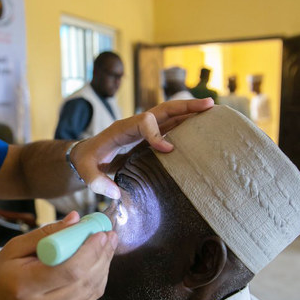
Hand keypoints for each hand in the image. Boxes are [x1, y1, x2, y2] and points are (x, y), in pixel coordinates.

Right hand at [0, 212, 116, 299]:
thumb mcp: (13, 248)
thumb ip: (46, 233)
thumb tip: (76, 220)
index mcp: (26, 286)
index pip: (69, 270)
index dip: (90, 251)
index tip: (99, 233)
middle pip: (84, 280)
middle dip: (102, 255)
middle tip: (110, 235)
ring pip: (91, 290)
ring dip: (104, 265)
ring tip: (108, 245)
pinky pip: (89, 298)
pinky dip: (98, 278)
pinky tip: (100, 262)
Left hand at [71, 98, 213, 198]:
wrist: (86, 155)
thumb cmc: (86, 163)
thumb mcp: (86, 173)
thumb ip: (97, 183)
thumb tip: (116, 193)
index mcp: (120, 129)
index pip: (143, 122)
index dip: (157, 134)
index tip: (168, 150)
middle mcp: (135, 124)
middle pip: (163, 109)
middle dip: (185, 107)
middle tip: (209, 106)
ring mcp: (144, 129)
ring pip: (170, 114)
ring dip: (191, 112)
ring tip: (214, 111)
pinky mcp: (150, 136)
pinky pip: (170, 126)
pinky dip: (187, 123)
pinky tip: (203, 125)